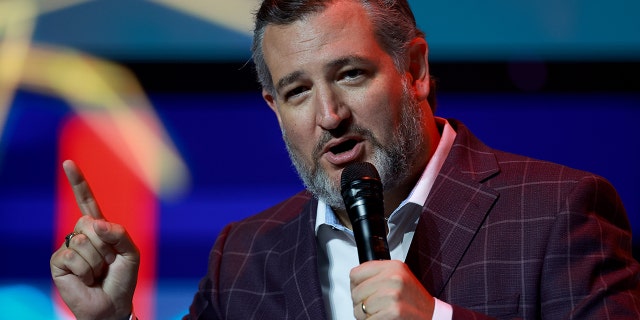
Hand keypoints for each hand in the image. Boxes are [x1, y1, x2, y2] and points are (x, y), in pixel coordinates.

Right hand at [50, 160, 139, 319]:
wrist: (113, 304)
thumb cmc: (122, 278)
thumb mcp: (131, 252)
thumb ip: (119, 233)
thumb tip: (95, 223)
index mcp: (99, 228)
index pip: (87, 201)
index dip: (78, 183)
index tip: (68, 163)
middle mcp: (81, 234)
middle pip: (90, 222)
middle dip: (106, 245)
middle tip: (108, 262)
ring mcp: (68, 247)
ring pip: (84, 241)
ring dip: (98, 260)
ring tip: (98, 272)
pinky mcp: (58, 263)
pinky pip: (74, 256)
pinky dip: (86, 270)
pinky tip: (86, 279)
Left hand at [350, 260, 434, 318]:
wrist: (431, 315)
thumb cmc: (413, 299)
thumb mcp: (399, 277)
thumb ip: (378, 274)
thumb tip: (355, 281)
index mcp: (393, 267)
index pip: (356, 273)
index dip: (356, 285)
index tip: (363, 291)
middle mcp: (393, 278)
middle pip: (356, 292)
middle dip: (360, 303)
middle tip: (372, 306)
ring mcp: (393, 295)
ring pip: (359, 308)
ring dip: (365, 316)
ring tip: (378, 313)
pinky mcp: (393, 311)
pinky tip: (382, 319)